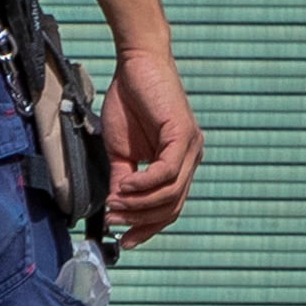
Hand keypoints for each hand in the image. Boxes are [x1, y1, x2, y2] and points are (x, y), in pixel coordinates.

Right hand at [106, 51, 201, 241]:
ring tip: (114, 204)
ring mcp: (191, 147)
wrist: (136, 65)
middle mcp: (192, 158)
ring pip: (171, 193)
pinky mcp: (184, 134)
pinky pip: (167, 172)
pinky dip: (144, 184)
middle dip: (140, 220)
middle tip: (113, 221)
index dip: (148, 228)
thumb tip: (114, 208)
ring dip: (139, 205)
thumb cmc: (129, 103)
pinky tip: (123, 185)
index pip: (171, 208)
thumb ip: (123, 180)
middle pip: (172, 207)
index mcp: (180, 164)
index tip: (124, 241)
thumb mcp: (121, 152)